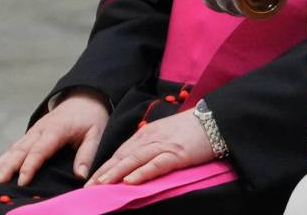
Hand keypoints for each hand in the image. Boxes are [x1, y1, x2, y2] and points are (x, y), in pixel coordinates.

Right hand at [0, 89, 108, 185]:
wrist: (84, 99)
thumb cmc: (91, 118)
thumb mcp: (96, 133)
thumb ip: (88, 153)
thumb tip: (81, 175)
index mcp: (57, 129)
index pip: (40, 149)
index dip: (30, 166)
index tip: (23, 181)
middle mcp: (40, 130)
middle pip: (20, 150)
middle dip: (7, 167)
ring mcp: (32, 132)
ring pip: (13, 149)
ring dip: (0, 165)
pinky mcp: (29, 136)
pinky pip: (13, 149)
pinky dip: (2, 161)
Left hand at [85, 110, 212, 186]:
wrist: (217, 119)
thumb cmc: (193, 128)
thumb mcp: (167, 132)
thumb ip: (151, 143)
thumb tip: (135, 160)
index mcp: (148, 132)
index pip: (122, 151)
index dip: (106, 166)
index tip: (92, 179)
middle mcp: (152, 137)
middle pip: (123, 156)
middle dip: (105, 172)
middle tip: (89, 187)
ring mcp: (164, 145)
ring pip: (135, 160)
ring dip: (117, 173)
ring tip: (102, 185)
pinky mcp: (178, 153)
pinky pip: (156, 164)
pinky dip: (142, 172)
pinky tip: (130, 181)